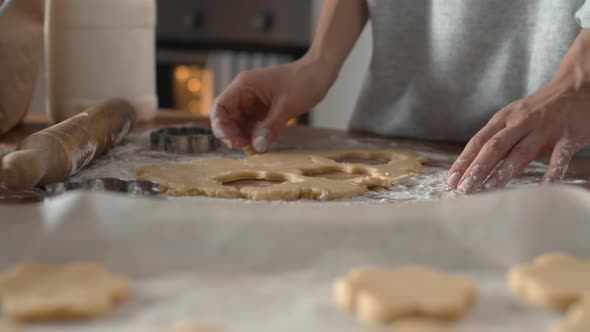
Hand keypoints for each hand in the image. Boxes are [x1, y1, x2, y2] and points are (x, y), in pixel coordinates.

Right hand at [210, 57, 334, 152]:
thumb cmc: (304, 81)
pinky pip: (252, 124)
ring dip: (243, 136)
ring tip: (254, 148)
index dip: (222, 127)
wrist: (320, 72)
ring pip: (238, 123)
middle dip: (232, 134)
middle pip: (227, 117)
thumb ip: (269, 128)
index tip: (235, 142)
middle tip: (246, 148)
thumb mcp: (286, 107)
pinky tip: (261, 143)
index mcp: (244, 85)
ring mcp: (253, 101)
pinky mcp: (263, 108)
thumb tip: (257, 148)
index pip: (220, 107)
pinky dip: (254, 135)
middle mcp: (244, 93)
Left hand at [447, 82, 589, 192]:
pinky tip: (542, 188)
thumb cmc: (540, 108)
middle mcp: (521, 122)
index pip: (478, 141)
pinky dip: (551, 173)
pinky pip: (558, 157)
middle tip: (463, 188)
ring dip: (502, 172)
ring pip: (520, 153)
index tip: (451, 180)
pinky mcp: (568, 136)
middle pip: (494, 147)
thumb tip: (471, 164)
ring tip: (487, 189)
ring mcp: (544, 129)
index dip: (463, 161)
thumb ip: (496, 137)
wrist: (579, 86)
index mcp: (504, 118)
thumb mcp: (513, 116)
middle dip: (477, 168)